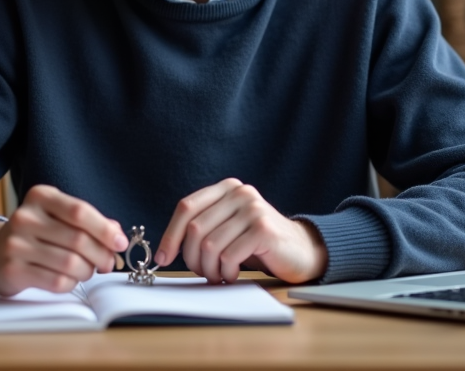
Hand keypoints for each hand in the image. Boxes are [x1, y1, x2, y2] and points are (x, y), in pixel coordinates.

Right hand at [0, 185, 127, 296]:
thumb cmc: (34, 233)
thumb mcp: (57, 216)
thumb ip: (87, 222)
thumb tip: (117, 234)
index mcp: (40, 197)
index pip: (79, 211)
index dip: (105, 229)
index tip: (120, 242)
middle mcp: (25, 217)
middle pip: (78, 240)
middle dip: (101, 255)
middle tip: (109, 263)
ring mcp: (16, 244)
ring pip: (69, 263)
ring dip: (87, 271)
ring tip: (88, 270)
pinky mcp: (13, 270)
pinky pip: (56, 281)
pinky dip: (71, 283)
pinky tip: (69, 278)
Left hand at [155, 178, 327, 283]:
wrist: (301, 250)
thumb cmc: (258, 243)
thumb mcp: (230, 226)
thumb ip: (205, 226)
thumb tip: (167, 247)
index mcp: (227, 188)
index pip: (187, 207)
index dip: (170, 233)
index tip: (163, 256)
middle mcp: (240, 193)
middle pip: (195, 228)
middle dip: (191, 258)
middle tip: (202, 272)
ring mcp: (253, 209)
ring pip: (210, 245)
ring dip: (209, 269)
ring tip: (219, 275)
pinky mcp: (263, 230)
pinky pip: (228, 256)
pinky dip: (226, 272)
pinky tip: (234, 274)